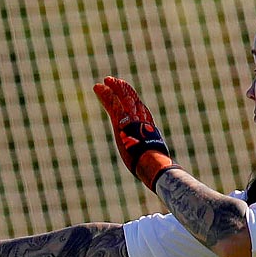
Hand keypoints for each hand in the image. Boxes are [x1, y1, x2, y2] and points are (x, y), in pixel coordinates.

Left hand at [93, 76, 175, 190]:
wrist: (152, 163)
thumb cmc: (155, 168)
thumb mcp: (153, 162)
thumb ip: (151, 162)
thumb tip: (157, 175)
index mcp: (149, 128)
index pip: (142, 111)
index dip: (135, 102)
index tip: (130, 97)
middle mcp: (142, 119)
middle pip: (133, 100)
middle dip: (124, 90)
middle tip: (116, 82)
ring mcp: (131, 119)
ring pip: (122, 98)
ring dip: (114, 88)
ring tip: (106, 80)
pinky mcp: (121, 121)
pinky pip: (111, 103)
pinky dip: (104, 94)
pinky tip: (97, 87)